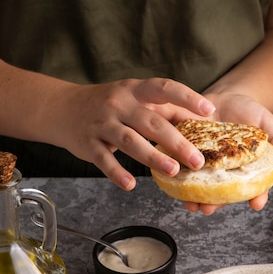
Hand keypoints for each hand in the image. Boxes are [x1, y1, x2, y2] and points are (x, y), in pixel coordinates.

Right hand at [49, 77, 214, 189]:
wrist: (63, 108)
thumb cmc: (109, 105)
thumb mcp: (133, 98)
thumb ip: (162, 110)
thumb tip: (200, 126)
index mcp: (135, 90)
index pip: (164, 88)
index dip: (187, 97)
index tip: (209, 110)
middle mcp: (119, 104)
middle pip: (151, 122)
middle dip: (177, 142)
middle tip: (197, 160)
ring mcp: (102, 123)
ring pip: (130, 141)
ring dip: (153, 157)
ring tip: (173, 172)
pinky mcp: (88, 144)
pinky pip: (104, 160)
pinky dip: (117, 173)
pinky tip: (130, 185)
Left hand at [182, 93, 272, 214]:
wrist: (226, 96)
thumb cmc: (250, 111)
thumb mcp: (267, 122)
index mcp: (246, 169)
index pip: (253, 188)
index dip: (256, 197)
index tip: (257, 203)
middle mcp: (225, 172)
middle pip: (221, 193)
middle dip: (215, 204)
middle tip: (210, 209)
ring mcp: (206, 164)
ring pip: (200, 186)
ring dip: (194, 197)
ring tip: (191, 204)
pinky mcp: (189, 152)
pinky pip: (182, 166)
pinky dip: (177, 176)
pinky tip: (173, 182)